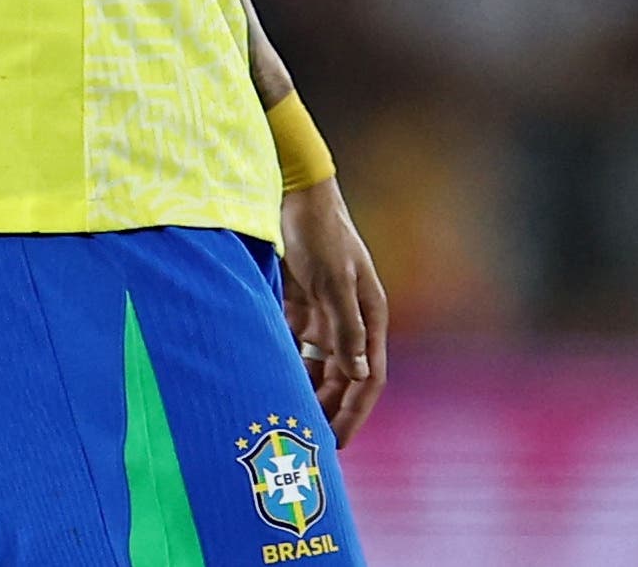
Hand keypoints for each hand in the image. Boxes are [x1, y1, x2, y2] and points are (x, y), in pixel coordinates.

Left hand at [279, 179, 388, 447]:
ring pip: (317, 366)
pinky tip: (267, 384)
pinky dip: (284, 365)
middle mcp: (350, 320)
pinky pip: (293, 346)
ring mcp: (324, 313)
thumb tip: (359, 376)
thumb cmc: (321, 232)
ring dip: (306, 392)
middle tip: (307, 443)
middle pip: (343, 378)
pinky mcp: (298, 305)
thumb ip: (346, 328)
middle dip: (329, 410)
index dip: (355, 412)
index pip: (369, 377)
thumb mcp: (335, 280)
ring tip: (286, 420)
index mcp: (370, 316)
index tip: (337, 443)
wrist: (294, 192)